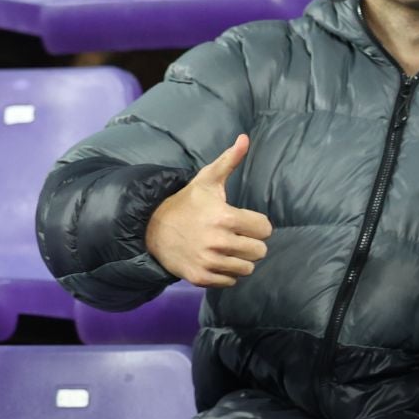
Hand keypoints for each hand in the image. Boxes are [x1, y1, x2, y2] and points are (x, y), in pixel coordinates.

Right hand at [144, 134, 273, 287]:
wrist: (152, 228)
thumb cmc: (187, 203)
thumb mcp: (207, 180)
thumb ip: (230, 161)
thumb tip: (245, 138)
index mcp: (225, 217)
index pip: (265, 229)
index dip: (257, 224)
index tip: (243, 221)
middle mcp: (219, 242)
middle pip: (260, 251)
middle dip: (251, 243)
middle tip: (235, 235)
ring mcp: (209, 262)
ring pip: (247, 268)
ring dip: (240, 259)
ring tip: (226, 248)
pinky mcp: (201, 277)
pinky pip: (231, 281)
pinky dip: (226, 273)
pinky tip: (215, 260)